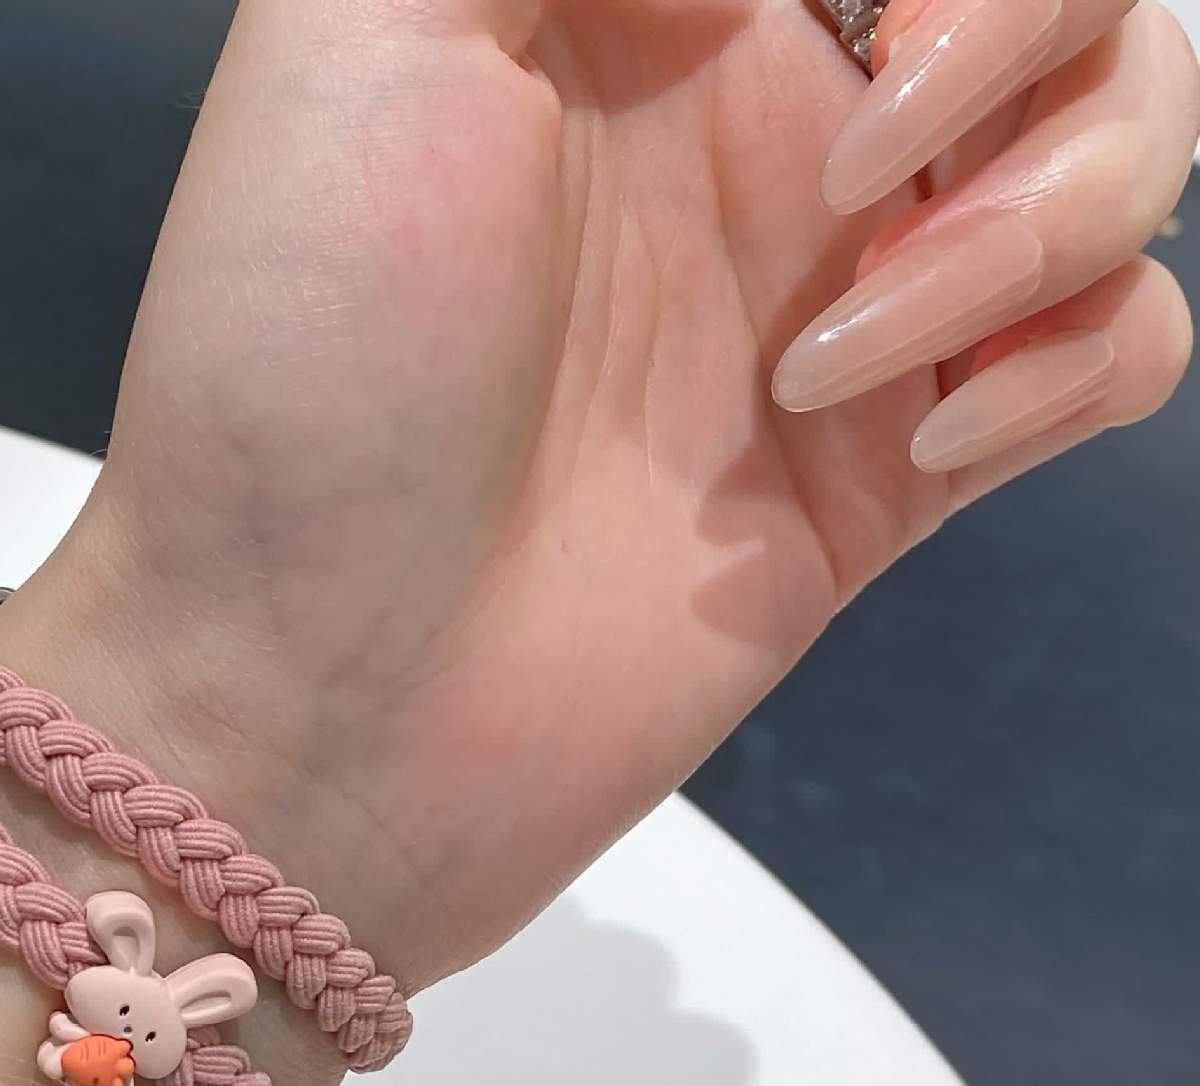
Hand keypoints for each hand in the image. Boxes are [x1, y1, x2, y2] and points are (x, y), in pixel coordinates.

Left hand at [0, 0, 1196, 991]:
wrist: (308, 692)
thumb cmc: (294, 373)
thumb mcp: (360, 37)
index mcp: (642, 6)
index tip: (848, 15)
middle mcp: (759, 141)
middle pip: (1054, 2)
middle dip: (1022, 30)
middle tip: (863, 161)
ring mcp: (837, 308)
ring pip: (1116, 153)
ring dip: (1043, 216)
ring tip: (829, 356)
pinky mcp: (884, 478)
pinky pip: (1113, 351)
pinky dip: (1078, 364)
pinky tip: (922, 439)